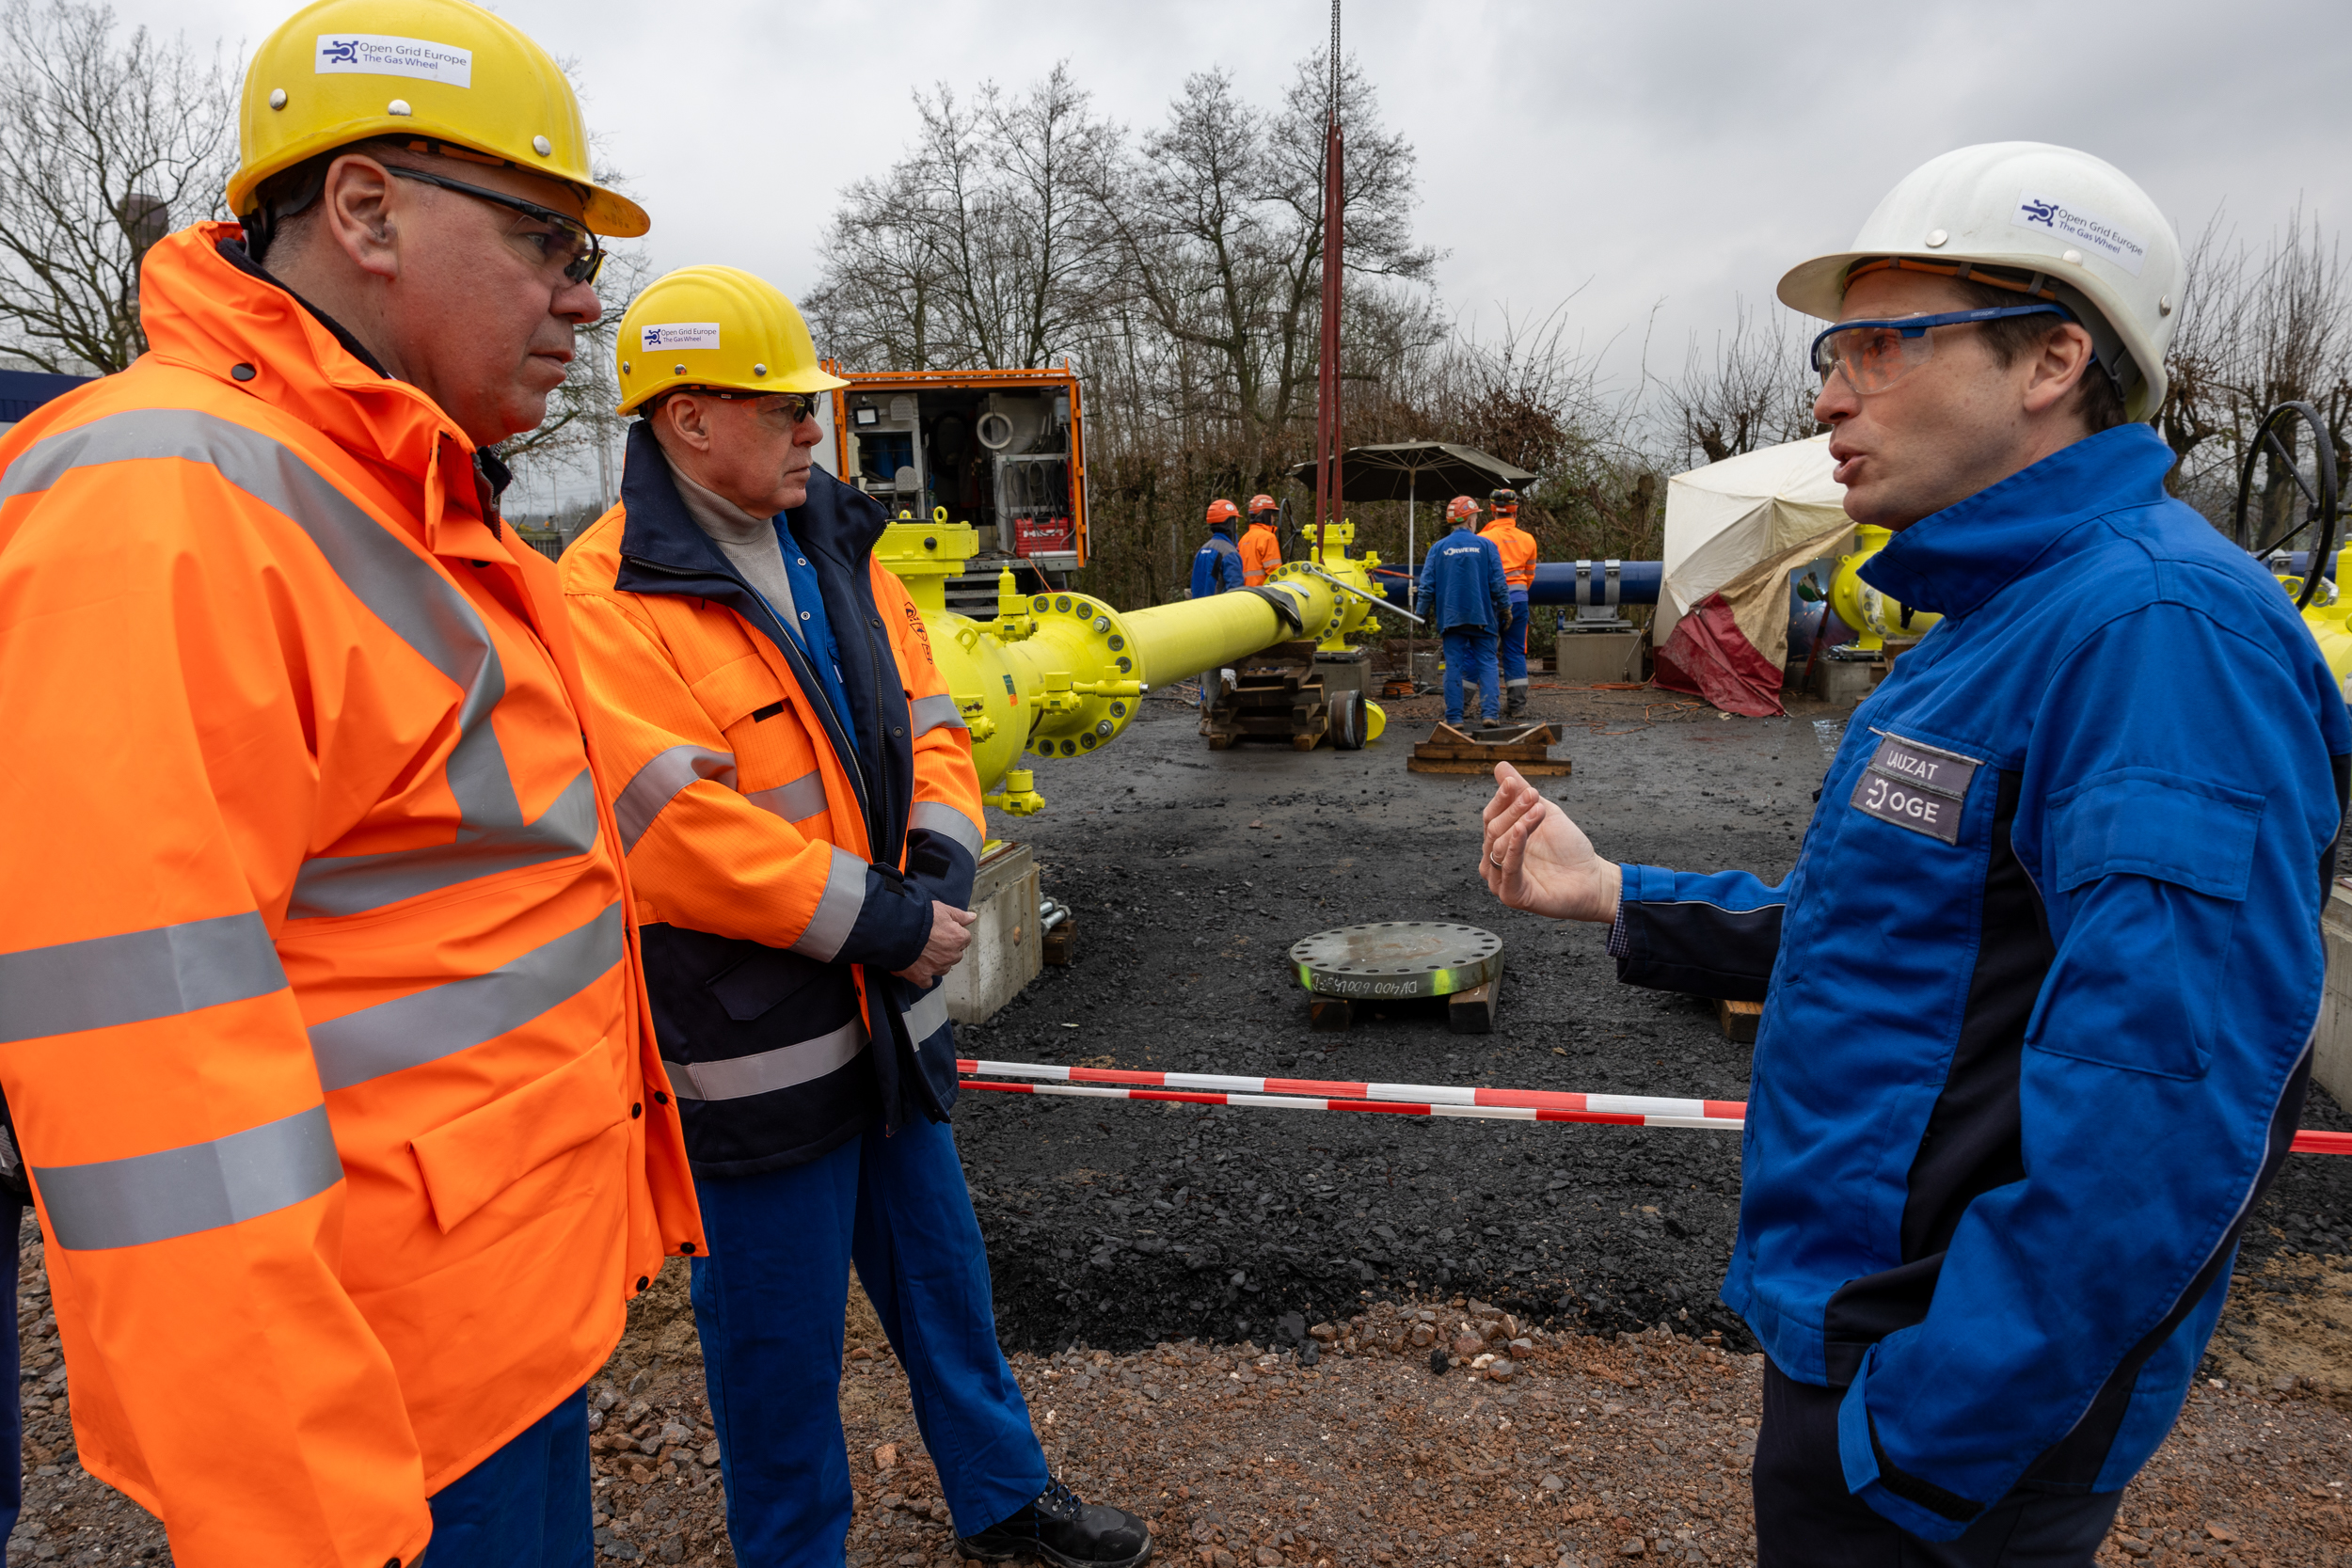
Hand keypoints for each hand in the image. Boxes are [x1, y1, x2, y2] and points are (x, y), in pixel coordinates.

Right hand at [894, 903, 978, 985]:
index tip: (943, 931)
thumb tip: (972, 917)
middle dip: (947, 949)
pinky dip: (924, 976)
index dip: (953, 933)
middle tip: (933, 940)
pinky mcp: (922, 976)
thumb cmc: (919, 917)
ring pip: (943, 968)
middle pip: (955, 954)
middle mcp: (950, 955)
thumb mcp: (942, 909)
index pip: (964, 938)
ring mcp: (937, 967)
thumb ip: (959, 915)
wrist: (898, 929)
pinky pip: (927, 981)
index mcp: (958, 938)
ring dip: (937, 962)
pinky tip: (918, 968)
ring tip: (924, 952)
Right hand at [1479, 762, 1621, 921]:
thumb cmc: (1568, 849)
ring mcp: (1501, 881)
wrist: (1592, 878)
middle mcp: (1494, 862)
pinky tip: (1521, 829)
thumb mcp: (1543, 812)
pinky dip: (1514, 847)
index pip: (1490, 816)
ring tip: (1539, 810)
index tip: (1513, 783)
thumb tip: (1501, 766)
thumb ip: (1520, 792)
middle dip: (1513, 810)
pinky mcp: (1511, 896)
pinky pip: (1508, 868)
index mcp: (1499, 843)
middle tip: (1534, 795)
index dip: (1501, 798)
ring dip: (1519, 824)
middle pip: (1493, 830)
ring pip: (1497, 847)